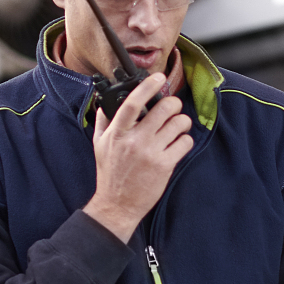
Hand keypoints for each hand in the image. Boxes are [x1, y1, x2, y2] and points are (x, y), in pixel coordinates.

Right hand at [83, 74, 192, 240]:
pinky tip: (178, 144)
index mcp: (117, 133)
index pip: (132, 103)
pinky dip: (185, 140)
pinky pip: (184, 143)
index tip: (158, 78)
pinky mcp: (165, 166)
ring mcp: (151, 153)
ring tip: (178, 126)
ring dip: (182, 122)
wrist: (117, 204)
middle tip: (173, 108)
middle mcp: (134, 141)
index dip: (147, 87)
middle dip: (173, 104)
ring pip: (178, 124)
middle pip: (164, 109)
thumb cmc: (109, 174)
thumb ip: (103, 121)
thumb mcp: (99, 145)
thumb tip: (106, 102)